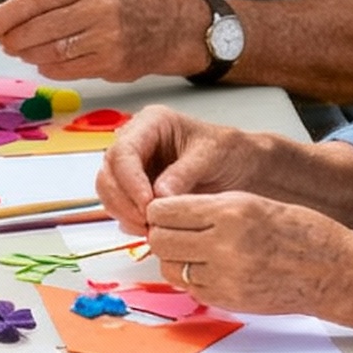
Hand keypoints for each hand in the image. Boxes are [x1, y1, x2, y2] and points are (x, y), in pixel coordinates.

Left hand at [0, 0, 202, 81]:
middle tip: (3, 42)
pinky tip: (43, 62)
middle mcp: (100, 7)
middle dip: (14, 37)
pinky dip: (48, 67)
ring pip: (51, 51)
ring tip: (20, 51)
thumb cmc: (117, 5)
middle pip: (40, 27)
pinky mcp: (110, 62)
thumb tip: (4, 15)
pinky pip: (65, 69)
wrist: (164, 28)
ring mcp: (107, 37)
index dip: (8, 13)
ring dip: (28, 54)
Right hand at [97, 109, 270, 234]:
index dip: (130, 181)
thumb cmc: (232, 153)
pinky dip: (130, 221)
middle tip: (148, 223)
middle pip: (108, 173)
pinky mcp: (136, 190)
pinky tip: (151, 228)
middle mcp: (136, 143)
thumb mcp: (213, 156)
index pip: (123, 152)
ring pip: (108, 192)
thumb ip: (184, 174)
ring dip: (124, 214)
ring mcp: (134, 167)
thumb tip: (158, 195)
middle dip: (124, 202)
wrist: (244, 170)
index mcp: (151, 123)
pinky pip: (119, 207)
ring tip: (152, 229)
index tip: (147, 205)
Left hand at [143, 190, 352, 317]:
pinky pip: (188, 288)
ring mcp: (224, 277)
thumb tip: (166, 211)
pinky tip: (211, 267)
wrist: (331, 271)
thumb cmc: (300, 232)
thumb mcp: (253, 201)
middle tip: (174, 231)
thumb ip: (208, 206)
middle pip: (159, 240)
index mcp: (231, 212)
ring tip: (194, 249)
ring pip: (169, 267)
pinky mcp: (226, 299)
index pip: (164, 210)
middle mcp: (224, 245)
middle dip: (161, 234)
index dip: (159, 210)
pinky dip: (192, 278)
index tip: (163, 210)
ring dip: (174, 258)